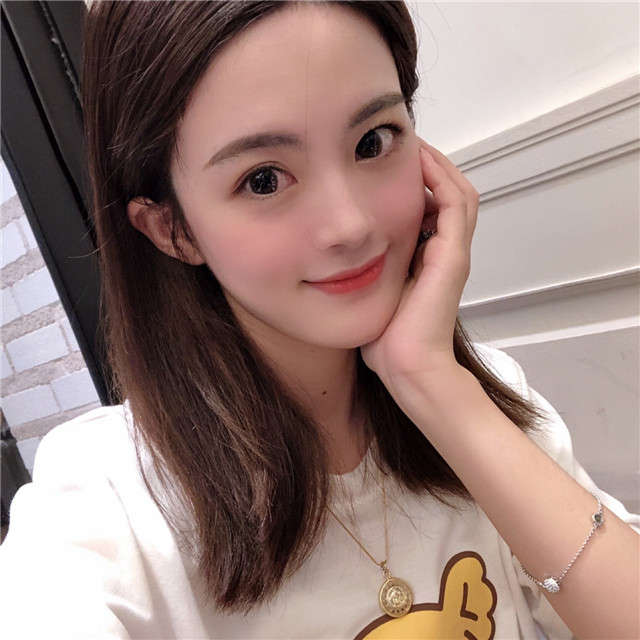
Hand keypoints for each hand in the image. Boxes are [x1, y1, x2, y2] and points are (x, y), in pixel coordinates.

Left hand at [359, 137, 478, 388]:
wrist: (407, 368)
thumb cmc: (387, 340)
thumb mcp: (373, 296)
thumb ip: (365, 273)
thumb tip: (335, 259)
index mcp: (429, 260)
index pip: (433, 208)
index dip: (417, 183)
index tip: (387, 163)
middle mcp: (445, 252)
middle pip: (449, 194)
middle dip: (429, 166)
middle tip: (403, 143)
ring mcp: (452, 253)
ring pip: (458, 193)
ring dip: (437, 166)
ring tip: (413, 143)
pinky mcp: (452, 257)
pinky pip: (455, 205)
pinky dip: (440, 180)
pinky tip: (418, 161)